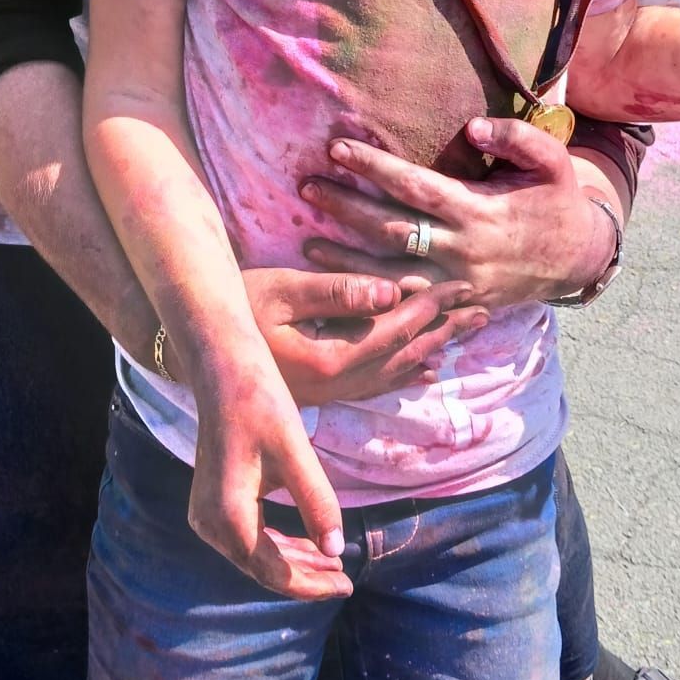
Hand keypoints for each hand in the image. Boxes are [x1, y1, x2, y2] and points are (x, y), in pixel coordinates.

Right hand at [187, 353, 351, 601]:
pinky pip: (245, 536)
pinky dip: (275, 543)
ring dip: (292, 560)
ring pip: (253, 554)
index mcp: (228, 517)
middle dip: (304, 575)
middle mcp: (209, 524)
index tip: (347, 586)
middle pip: (262, 568)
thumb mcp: (295, 452)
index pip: (274, 572)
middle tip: (344, 577)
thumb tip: (336, 551)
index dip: (311, 585)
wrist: (221, 369)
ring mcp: (206, 515)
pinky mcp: (211, 503)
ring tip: (331, 562)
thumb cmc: (260, 402)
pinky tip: (304, 542)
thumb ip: (316, 502)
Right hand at [243, 266, 486, 406]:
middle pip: (404, 355)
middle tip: (484, 309)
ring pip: (394, 372)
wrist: (194, 350)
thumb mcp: (280, 291)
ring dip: (432, 349)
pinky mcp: (319, 394)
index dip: (430, 306)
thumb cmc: (232, 310)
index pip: (395, 330)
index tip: (462, 285)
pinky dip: (406, 375)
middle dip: (444, 328)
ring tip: (466, 332)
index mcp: (329, 359)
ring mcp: (328, 394)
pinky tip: (426, 372)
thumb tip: (392, 291)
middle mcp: (335, 385)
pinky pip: (375, 386)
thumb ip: (337, 292)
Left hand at [298, 119, 609, 312]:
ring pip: (391, 276)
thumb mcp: (553, 162)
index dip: (374, 167)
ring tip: (308, 244)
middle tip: (306, 187)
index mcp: (480, 211)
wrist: (578, 258)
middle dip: (346, 208)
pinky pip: (408, 307)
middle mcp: (463, 250)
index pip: (415, 187)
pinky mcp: (457, 304)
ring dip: (347, 261)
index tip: (337, 149)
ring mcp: (458, 283)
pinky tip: (342, 289)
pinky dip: (373, 300)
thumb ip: (517, 138)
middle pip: (392, 230)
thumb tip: (472, 127)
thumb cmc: (558, 201)